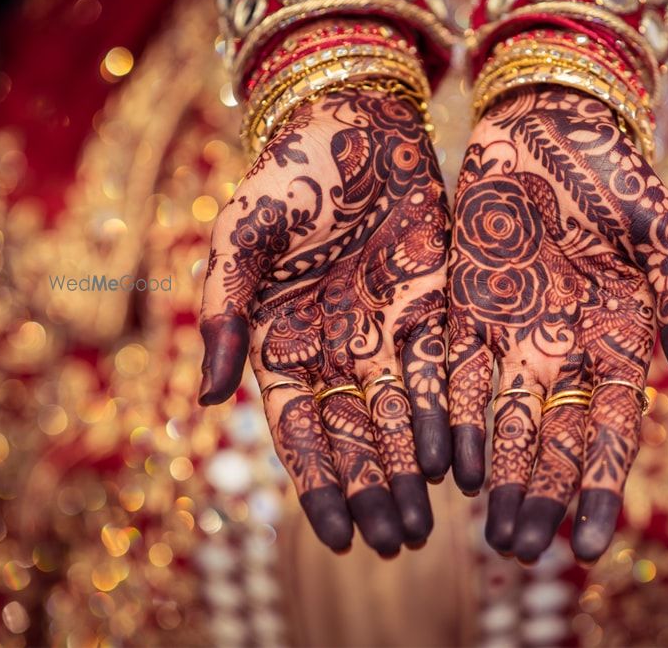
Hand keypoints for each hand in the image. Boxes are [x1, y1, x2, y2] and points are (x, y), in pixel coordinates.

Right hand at [198, 90, 449, 556]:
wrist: (355, 122)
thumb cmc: (288, 174)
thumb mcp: (242, 235)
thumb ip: (224, 310)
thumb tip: (207, 396)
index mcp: (281, 341)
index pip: (299, 431)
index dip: (319, 484)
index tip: (340, 536)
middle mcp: (334, 349)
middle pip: (356, 436)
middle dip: (375, 491)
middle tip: (397, 544)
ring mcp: (384, 332)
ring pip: (401, 417)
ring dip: (412, 471)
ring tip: (427, 525)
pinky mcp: (432, 308)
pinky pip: (441, 373)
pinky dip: (448, 417)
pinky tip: (460, 461)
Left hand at [446, 86, 667, 562]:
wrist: (546, 122)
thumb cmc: (614, 171)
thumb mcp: (660, 232)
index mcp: (620, 336)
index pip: (611, 427)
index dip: (600, 486)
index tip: (587, 544)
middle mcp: (565, 347)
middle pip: (551, 437)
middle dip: (539, 496)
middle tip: (522, 552)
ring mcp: (513, 331)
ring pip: (503, 419)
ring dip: (496, 475)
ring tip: (488, 532)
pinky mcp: (464, 306)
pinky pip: (457, 373)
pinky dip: (452, 419)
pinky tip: (445, 465)